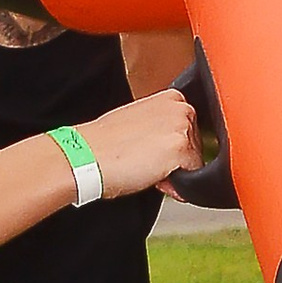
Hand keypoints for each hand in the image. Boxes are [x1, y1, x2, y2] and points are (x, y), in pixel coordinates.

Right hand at [84, 87, 202, 198]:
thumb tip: (175, 150)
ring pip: (195, 162)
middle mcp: (179, 107)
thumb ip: (162, 130)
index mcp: (171, 98)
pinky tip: (153, 177)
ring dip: (175, 172)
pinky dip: (176, 185)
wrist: (86, 156)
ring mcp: (182, 127)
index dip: (171, 148)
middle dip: (176, 160)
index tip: (150, 152)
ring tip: (145, 166)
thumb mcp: (139, 123)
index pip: (189, 131)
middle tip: (145, 160)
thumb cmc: (104, 143)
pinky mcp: (181, 148)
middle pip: (195, 146)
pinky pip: (193, 176)